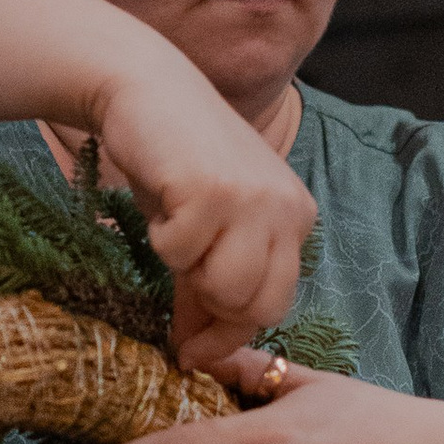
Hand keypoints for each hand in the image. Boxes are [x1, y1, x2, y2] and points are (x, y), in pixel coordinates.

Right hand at [85, 63, 318, 365]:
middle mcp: (288, 209)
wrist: (146, 88)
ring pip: (224, 289)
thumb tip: (194, 355)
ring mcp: (256, 200)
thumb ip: (208, 287)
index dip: (229, 334)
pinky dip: (161, 237)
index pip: (275, 306)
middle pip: (255, 306)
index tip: (191, 353)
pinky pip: (181, 254)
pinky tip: (163, 198)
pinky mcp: (215, 191)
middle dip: (208, 305)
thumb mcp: (206, 227)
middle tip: (178, 270)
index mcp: (296, 217)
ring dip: (185, 269)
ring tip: (174, 225)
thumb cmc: (174, 160)